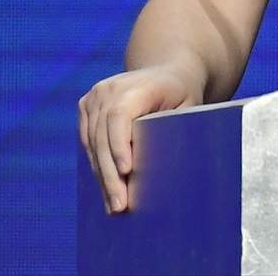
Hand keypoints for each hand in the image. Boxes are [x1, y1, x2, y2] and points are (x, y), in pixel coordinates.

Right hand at [77, 63, 201, 212]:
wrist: (171, 71)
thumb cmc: (185, 95)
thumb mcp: (190, 108)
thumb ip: (178, 131)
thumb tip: (174, 170)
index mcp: (139, 84)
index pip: (120, 116)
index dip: (119, 144)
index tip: (126, 171)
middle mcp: (111, 88)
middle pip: (103, 135)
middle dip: (110, 173)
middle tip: (119, 206)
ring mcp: (96, 95)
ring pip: (92, 142)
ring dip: (102, 175)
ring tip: (113, 205)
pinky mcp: (87, 105)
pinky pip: (88, 140)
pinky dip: (96, 165)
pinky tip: (105, 188)